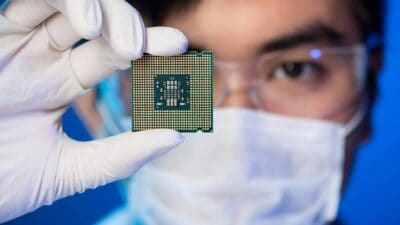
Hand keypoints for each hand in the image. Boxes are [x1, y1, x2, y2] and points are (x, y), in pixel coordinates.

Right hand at [0, 0, 187, 221]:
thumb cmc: (0, 182)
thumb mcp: (70, 171)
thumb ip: (121, 155)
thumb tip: (177, 137)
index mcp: (60, 83)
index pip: (112, 56)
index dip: (149, 51)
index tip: (183, 54)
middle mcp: (42, 57)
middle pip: (98, 27)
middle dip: (134, 30)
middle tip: (171, 44)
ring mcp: (15, 43)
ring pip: (66, 4)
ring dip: (104, 12)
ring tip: (128, 44)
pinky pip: (26, 2)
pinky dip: (59, 2)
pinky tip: (86, 22)